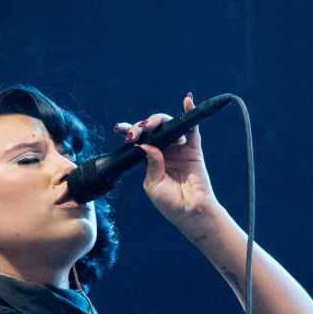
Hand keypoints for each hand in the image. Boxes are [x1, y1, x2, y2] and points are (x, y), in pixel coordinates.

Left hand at [114, 92, 221, 231]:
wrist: (191, 212)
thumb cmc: (170, 203)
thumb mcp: (153, 185)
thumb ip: (151, 165)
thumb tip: (147, 145)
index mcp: (149, 160)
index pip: (137, 141)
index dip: (129, 132)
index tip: (118, 129)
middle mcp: (163, 151)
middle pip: (152, 130)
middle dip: (142, 126)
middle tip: (136, 131)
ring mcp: (179, 148)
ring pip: (169, 125)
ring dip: (159, 120)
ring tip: (152, 125)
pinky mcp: (194, 148)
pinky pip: (192, 127)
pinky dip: (189, 112)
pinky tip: (186, 101)